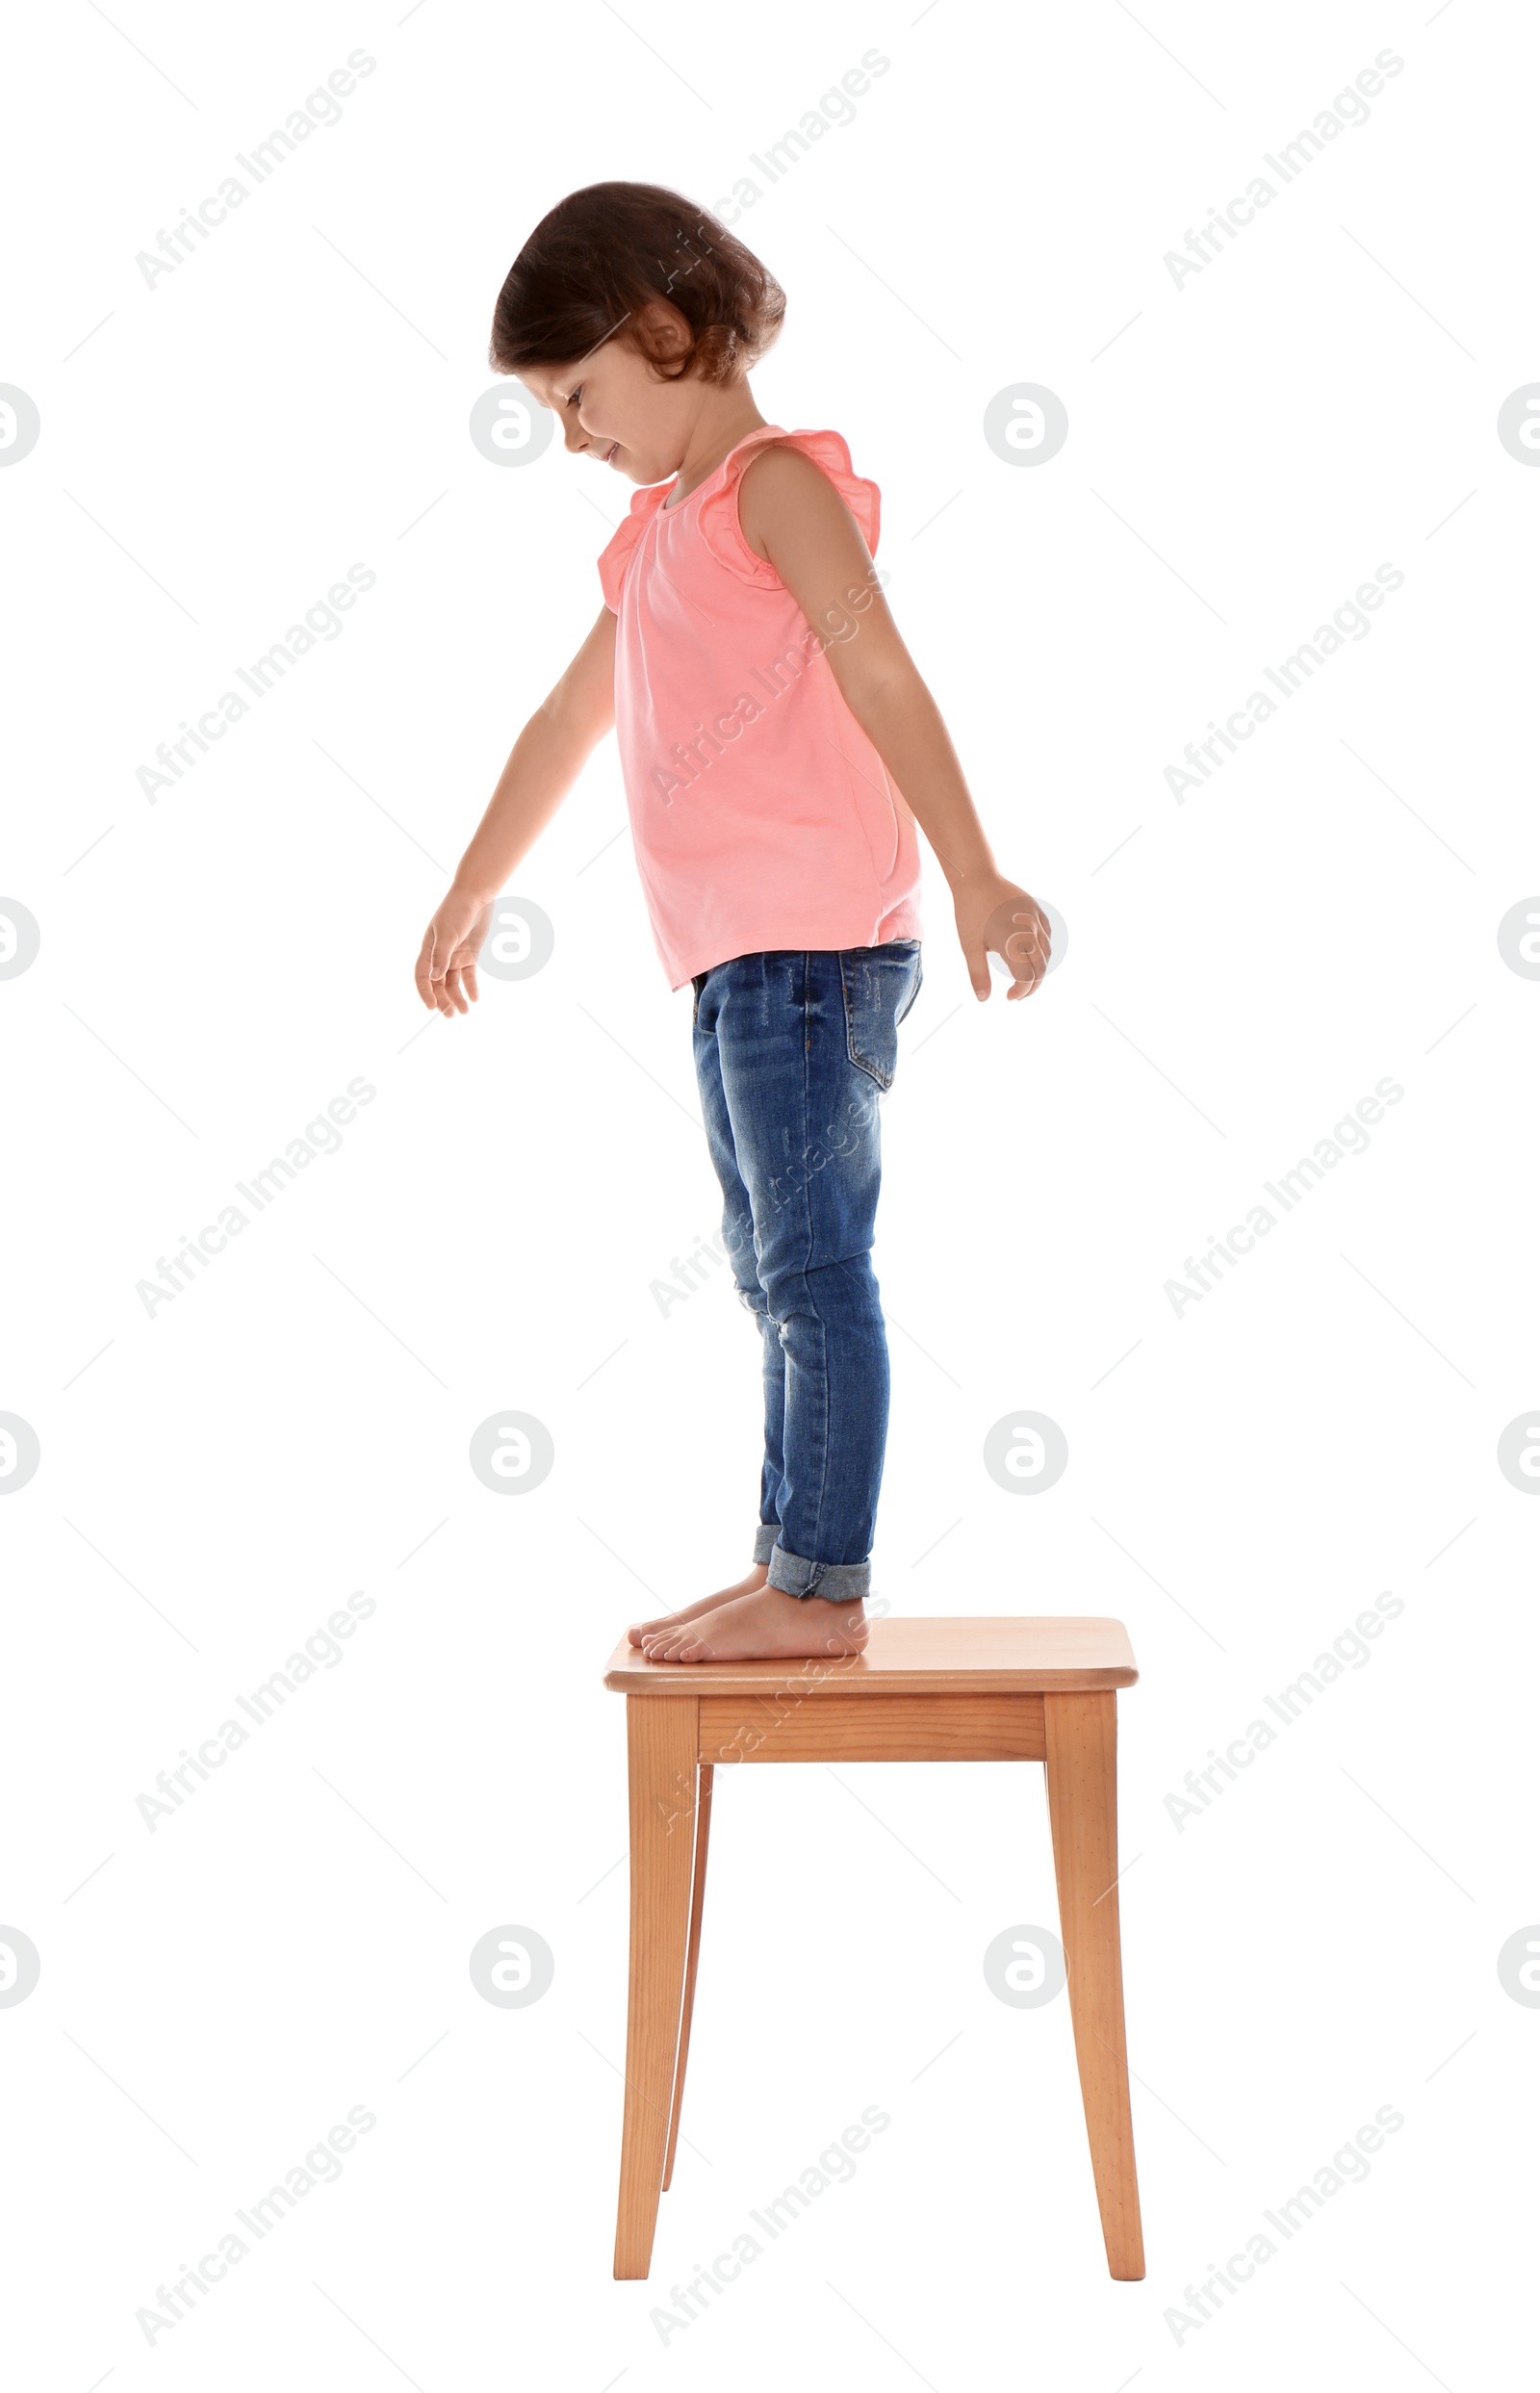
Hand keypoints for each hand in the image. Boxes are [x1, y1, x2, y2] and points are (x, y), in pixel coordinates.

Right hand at [415, 886, 492, 1016]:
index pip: (422, 975)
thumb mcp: (447, 934)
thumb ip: (441, 956)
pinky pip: (468, 976)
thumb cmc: (457, 911)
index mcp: (428, 949)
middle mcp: (440, 955)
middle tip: (451, 1015)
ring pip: (453, 983)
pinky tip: (475, 998)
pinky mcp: (470, 955)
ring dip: (457, 998)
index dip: (425, 992)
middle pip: (438, 983)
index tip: (432, 1007)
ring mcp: (455, 956)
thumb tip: (433, 978)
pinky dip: (471, 988)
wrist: (476, 897)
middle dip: (443, 1000)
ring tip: (464, 1011)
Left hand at [954, 874, 1050, 1000]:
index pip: (1027, 978)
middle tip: (1018, 995)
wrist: (977, 879)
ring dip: (1039, 970)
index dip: (1021, 991)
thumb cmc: (970, 913)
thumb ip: (978, 974)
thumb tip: (983, 999)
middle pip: (1041, 969)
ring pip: (1046, 953)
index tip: (1009, 997)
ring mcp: (1036, 920)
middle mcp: (1030, 932)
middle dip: (1032, 986)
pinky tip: (1030, 956)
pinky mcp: (1037, 911)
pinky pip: (1046, 937)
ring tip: (1024, 979)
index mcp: (1013, 943)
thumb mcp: (969, 947)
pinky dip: (1042, 952)